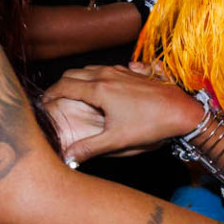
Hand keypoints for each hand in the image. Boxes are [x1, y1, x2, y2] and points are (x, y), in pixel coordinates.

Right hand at [42, 65, 202, 164]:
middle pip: (74, 74)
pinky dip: (96, 75)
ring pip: (90, 68)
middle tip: (54, 98)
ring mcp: (121, 71)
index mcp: (99, 90)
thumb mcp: (117, 140)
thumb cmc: (151, 125)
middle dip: (60, 85)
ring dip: (78, 78)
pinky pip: (106, 68)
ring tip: (74, 93)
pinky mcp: (132, 72)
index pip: (64, 86)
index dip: (50, 94)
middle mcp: (107, 75)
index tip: (43, 102)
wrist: (180, 110)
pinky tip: (101, 85)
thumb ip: (89, 148)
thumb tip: (67, 156)